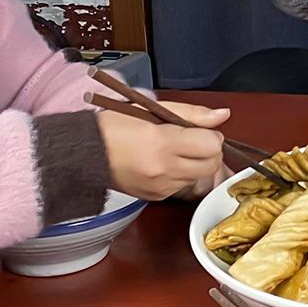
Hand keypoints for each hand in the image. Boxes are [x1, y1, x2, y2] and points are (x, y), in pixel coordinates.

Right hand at [96, 101, 230, 200]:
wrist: (84, 154)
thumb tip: (223, 115)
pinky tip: (162, 164)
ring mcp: (161, 187)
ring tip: (172, 151)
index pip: (212, 145)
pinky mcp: (157, 197)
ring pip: (199, 177)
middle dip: (208, 151)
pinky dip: (180, 175)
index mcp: (163, 143)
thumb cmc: (114, 126)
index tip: (197, 130)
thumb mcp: (151, 109)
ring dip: (195, 163)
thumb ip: (192, 113)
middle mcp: (164, 169)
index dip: (210, 135)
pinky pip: (182, 186)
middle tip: (190, 140)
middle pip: (212, 164)